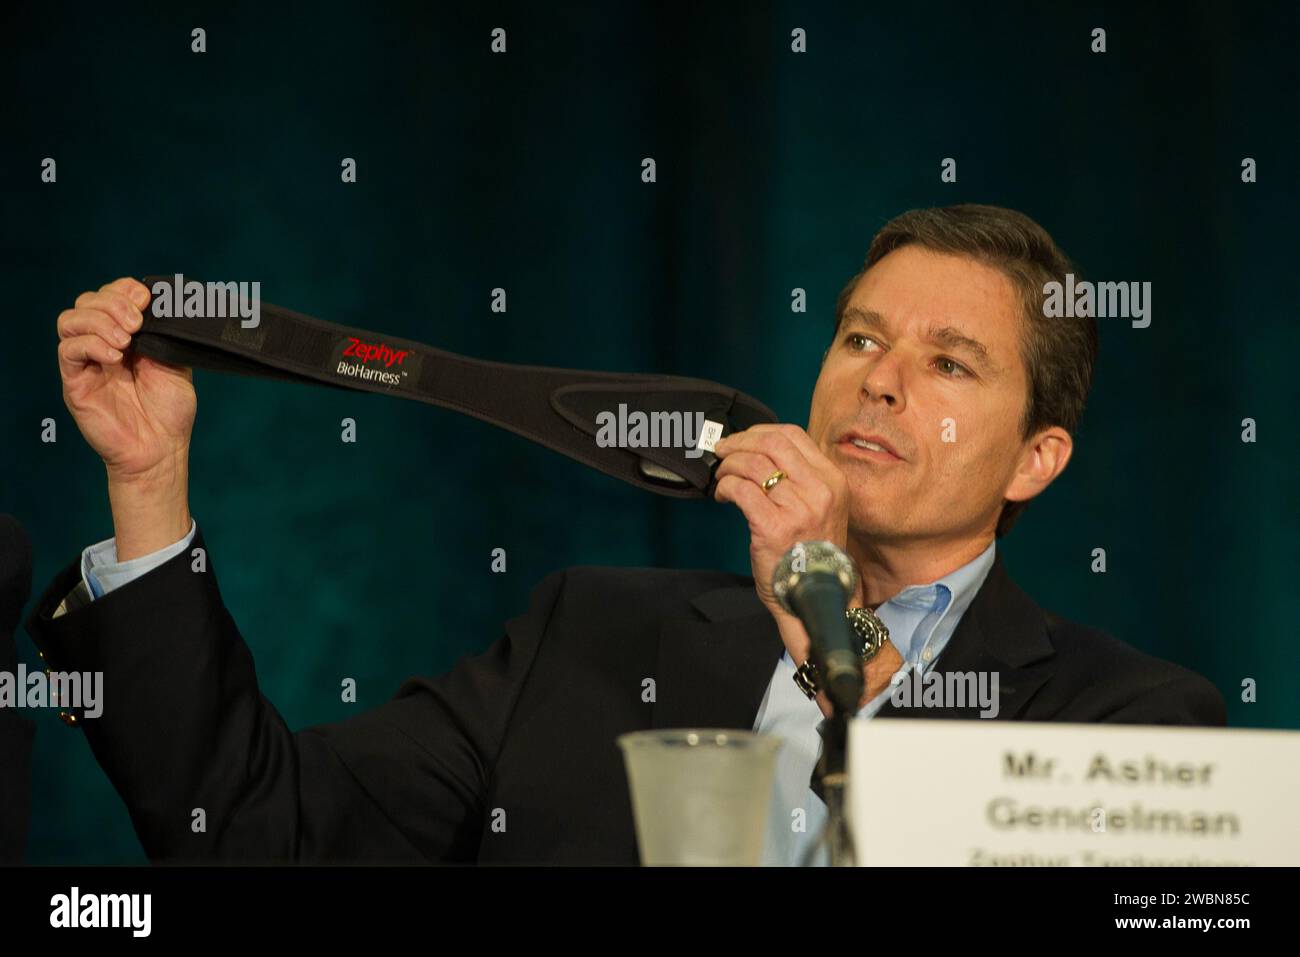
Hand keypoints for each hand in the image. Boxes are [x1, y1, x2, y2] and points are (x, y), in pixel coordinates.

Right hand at [57, 277, 195, 557]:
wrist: (161, 448)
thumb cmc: (169, 411)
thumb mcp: (176, 364)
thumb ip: (163, 335)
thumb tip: (157, 305)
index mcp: (128, 336)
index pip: (110, 295)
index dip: (124, 289)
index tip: (146, 299)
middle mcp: (103, 344)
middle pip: (88, 302)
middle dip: (114, 303)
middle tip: (137, 323)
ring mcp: (87, 362)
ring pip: (71, 320)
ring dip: (99, 322)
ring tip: (126, 342)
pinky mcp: (75, 381)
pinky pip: (68, 350)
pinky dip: (90, 344)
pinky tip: (114, 357)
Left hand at [712, 423, 857, 618]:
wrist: (816, 597)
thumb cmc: (811, 554)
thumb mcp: (820, 507)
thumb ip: (799, 478)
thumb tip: (758, 450)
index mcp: (832, 480)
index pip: (793, 436)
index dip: (759, 432)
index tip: (742, 441)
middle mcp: (819, 491)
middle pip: (771, 444)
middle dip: (739, 442)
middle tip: (723, 452)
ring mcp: (798, 509)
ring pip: (752, 464)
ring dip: (729, 467)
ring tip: (722, 479)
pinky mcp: (773, 527)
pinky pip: (741, 490)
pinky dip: (725, 487)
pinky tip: (723, 497)